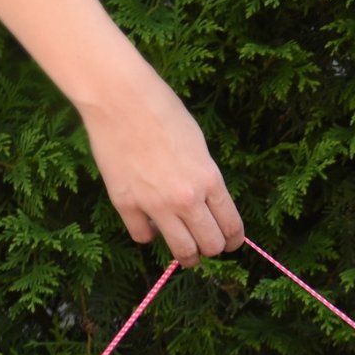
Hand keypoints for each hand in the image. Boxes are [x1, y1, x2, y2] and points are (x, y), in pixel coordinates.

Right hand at [74, 66, 244, 263]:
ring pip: (181, 251)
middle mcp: (187, 199)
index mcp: (210, 180)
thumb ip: (204, 178)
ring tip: (185, 251)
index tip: (231, 243)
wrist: (121, 100)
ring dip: (187, 255)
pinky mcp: (125, 205)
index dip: (234, 240)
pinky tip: (149, 225)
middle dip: (212, 249)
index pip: (231, 226)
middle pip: (210, 245)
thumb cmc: (162, 112)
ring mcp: (155, 205)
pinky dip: (148, 234)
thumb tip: (205, 203)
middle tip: (206, 246)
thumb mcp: (198, 145)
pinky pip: (143, 236)